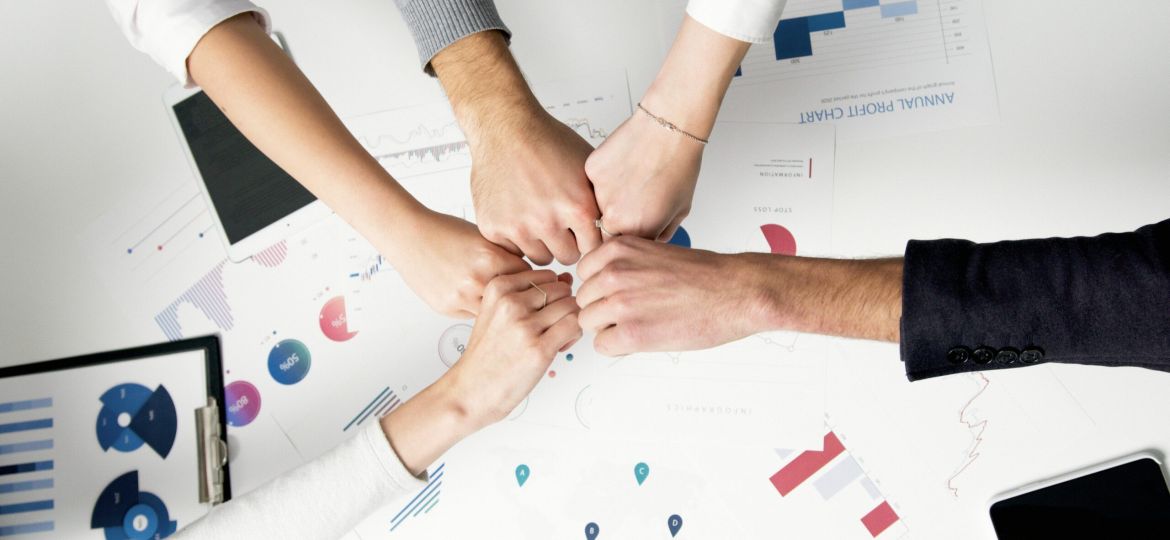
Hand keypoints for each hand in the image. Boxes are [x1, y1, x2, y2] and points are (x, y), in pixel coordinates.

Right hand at [390, 209, 530, 317]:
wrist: (409, 236)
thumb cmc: (444, 231)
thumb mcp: (484, 236)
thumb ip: (506, 255)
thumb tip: (527, 272)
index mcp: (491, 257)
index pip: (529, 277)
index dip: (531, 279)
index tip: (532, 281)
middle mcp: (477, 279)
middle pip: (515, 298)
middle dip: (518, 296)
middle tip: (519, 294)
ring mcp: (461, 297)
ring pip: (495, 312)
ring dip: (498, 307)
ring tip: (497, 298)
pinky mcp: (448, 307)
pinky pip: (474, 315)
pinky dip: (478, 308)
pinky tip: (474, 297)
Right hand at [430, 30, 601, 265]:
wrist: (505, 127)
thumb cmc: (547, 142)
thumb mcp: (588, 168)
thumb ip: (602, 202)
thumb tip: (619, 226)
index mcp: (578, 207)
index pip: (594, 249)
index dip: (590, 239)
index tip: (583, 230)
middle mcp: (549, 221)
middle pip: (568, 257)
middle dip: (567, 243)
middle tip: (560, 223)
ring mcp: (519, 227)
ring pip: (540, 257)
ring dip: (542, 243)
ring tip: (539, 217)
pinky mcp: (493, 228)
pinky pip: (513, 250)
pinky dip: (516, 238)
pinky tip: (518, 214)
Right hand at [447, 269, 581, 425]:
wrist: (472, 389)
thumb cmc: (488, 354)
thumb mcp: (497, 312)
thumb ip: (530, 293)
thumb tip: (566, 279)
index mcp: (498, 287)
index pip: (547, 275)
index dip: (552, 293)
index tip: (543, 312)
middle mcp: (510, 302)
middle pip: (562, 290)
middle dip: (564, 307)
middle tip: (553, 327)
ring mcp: (525, 325)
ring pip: (571, 306)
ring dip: (571, 321)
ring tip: (556, 337)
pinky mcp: (539, 348)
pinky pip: (574, 326)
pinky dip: (574, 335)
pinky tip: (559, 346)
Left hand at [576, 236, 769, 355]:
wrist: (735, 292)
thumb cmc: (704, 275)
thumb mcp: (653, 252)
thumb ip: (623, 265)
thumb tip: (602, 283)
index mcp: (618, 249)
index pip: (584, 274)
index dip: (601, 288)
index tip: (618, 294)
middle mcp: (614, 273)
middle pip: (584, 300)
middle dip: (603, 309)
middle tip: (632, 314)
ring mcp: (620, 303)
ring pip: (588, 323)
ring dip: (609, 328)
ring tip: (640, 324)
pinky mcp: (631, 333)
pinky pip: (602, 345)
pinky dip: (618, 346)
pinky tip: (642, 338)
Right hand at [584, 105, 702, 240]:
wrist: (668, 128)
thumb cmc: (679, 165)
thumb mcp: (680, 210)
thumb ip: (660, 233)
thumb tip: (649, 241)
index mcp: (636, 231)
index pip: (621, 248)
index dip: (629, 236)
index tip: (635, 225)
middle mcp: (613, 216)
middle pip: (606, 229)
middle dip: (618, 219)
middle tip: (634, 198)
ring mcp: (598, 193)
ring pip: (597, 204)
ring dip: (610, 197)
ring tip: (632, 177)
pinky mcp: (591, 171)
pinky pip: (593, 182)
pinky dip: (605, 176)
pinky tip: (624, 164)